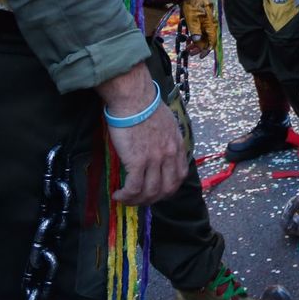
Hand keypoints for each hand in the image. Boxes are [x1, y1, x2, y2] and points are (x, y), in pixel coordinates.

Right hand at [97, 64, 187, 205]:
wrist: (134, 98)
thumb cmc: (145, 105)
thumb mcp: (167, 122)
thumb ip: (168, 138)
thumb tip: (161, 147)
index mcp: (177, 145)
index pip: (180, 176)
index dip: (169, 188)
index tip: (157, 191)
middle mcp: (169, 155)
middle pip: (167, 189)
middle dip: (153, 199)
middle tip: (140, 198)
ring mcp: (155, 159)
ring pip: (150, 192)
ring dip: (137, 200)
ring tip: (125, 198)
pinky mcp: (137, 161)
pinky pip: (134, 188)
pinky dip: (126, 196)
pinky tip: (118, 194)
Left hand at [180, 0, 218, 58]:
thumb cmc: (193, 5)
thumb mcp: (192, 19)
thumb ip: (195, 32)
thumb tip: (197, 42)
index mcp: (210, 25)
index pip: (212, 41)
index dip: (207, 50)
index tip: (200, 56)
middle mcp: (211, 25)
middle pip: (207, 40)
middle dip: (199, 48)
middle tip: (190, 52)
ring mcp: (206, 23)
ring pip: (203, 37)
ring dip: (196, 43)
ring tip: (188, 48)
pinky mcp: (202, 20)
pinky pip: (200, 32)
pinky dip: (195, 37)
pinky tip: (189, 39)